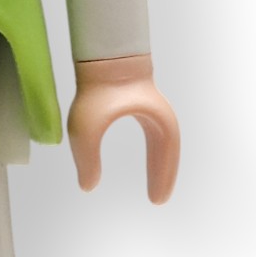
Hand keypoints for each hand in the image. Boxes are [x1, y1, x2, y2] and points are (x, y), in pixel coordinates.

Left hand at [67, 54, 179, 202]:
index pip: (166, 156)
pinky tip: (147, 161)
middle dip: (164, 176)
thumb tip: (87, 186)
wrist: (101, 54)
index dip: (163, 178)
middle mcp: (159, 116)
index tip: (156, 202)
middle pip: (169, 152)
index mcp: (158, 123)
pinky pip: (153, 135)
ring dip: (160, 165)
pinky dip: (153, 152)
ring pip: (162, 144)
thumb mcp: (86, 128)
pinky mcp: (140, 103)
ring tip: (154, 188)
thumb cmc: (96, 88)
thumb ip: (87, 159)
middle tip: (157, 201)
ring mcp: (152, 108)